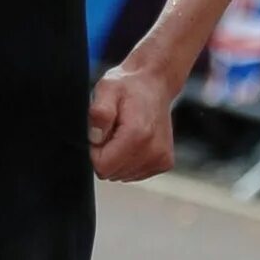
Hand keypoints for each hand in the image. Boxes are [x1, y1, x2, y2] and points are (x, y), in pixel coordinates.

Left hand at [88, 61, 177, 180]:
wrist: (155, 84)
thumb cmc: (128, 86)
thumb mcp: (106, 89)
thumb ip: (100, 112)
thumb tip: (95, 137)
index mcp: (137, 135)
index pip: (102, 167)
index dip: (95, 150)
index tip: (103, 132)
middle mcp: (153, 151)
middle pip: (112, 173)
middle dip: (107, 154)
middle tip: (114, 129)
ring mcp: (161, 159)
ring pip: (122, 175)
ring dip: (118, 157)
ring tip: (125, 133)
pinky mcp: (164, 163)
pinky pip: (134, 173)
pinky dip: (130, 160)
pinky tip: (135, 140)